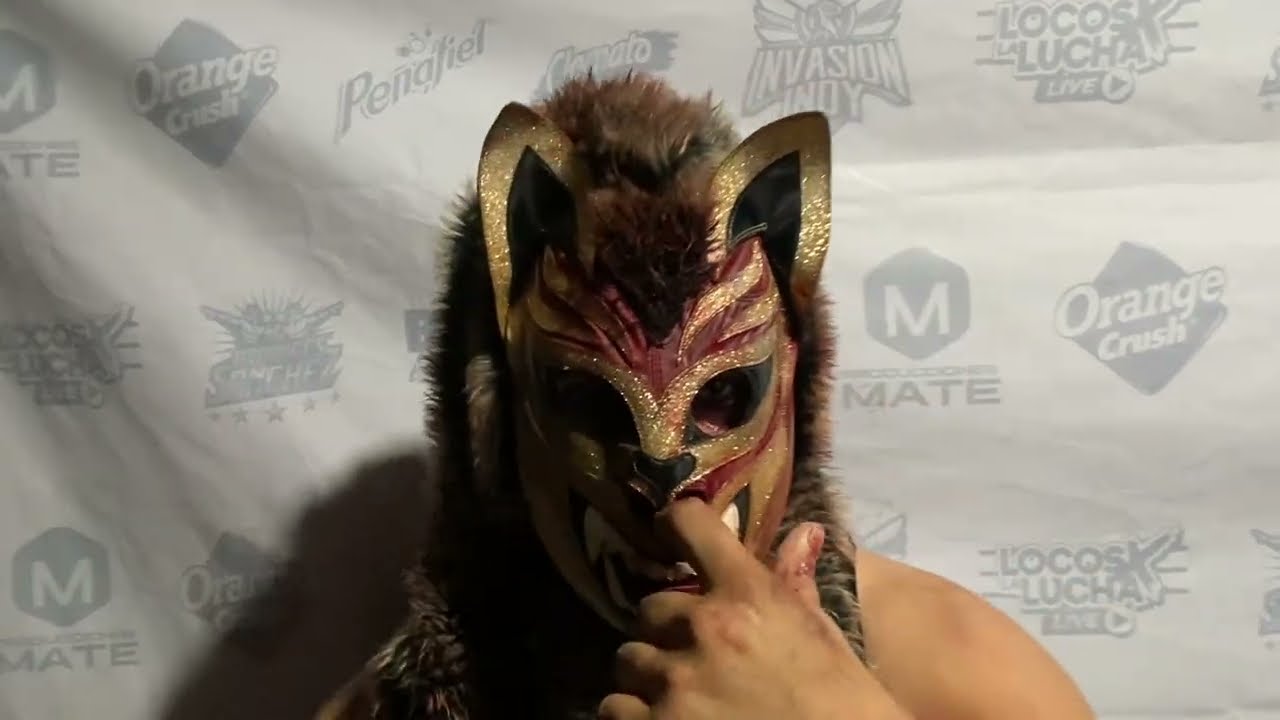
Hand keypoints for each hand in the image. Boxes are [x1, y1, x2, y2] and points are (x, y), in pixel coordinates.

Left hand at [598, 500, 910, 719]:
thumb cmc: (843, 702)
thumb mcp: (825, 638)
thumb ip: (796, 586)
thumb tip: (804, 533)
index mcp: (748, 593)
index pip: (688, 524)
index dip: (674, 524)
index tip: (669, 531)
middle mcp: (702, 627)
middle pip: (649, 608)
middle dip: (667, 630)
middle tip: (691, 654)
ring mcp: (674, 682)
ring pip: (627, 659)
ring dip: (647, 675)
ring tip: (677, 694)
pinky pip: (614, 708)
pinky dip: (633, 714)